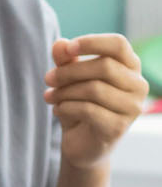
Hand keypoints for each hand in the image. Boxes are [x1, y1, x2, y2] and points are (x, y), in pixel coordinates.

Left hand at [45, 34, 148, 169]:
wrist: (82, 144)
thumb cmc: (80, 106)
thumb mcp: (70, 80)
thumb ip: (66, 61)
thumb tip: (59, 44)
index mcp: (131, 67)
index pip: (119, 44)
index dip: (92, 42)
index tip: (67, 49)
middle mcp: (138, 85)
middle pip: (104, 66)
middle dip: (69, 71)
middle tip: (48, 78)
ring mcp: (132, 108)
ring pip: (94, 89)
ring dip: (64, 91)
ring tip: (49, 96)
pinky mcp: (118, 127)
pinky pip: (89, 110)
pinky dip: (66, 107)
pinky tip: (57, 110)